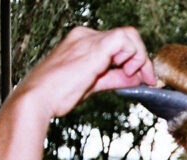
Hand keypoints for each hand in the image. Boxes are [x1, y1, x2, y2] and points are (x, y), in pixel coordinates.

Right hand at [14, 26, 155, 118]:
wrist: (38, 98)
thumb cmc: (58, 95)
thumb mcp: (93, 84)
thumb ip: (115, 78)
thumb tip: (137, 78)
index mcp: (82, 42)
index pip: (118, 43)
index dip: (135, 59)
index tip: (143, 78)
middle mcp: (85, 36)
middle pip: (127, 37)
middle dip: (142, 58)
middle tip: (148, 79)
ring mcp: (89, 38)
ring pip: (129, 35)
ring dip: (139, 57)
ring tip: (132, 75)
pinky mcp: (94, 46)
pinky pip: (125, 39)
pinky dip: (134, 55)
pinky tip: (128, 71)